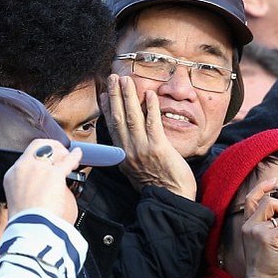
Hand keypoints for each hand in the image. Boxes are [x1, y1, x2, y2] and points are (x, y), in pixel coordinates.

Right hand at [3, 139, 81, 224]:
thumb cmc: (26, 219)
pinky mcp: (54, 174)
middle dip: (52, 147)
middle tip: (61, 154)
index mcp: (12, 175)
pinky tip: (78, 154)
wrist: (30, 225)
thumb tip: (42, 190)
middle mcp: (23, 168)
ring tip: (71, 159)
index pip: (26, 157)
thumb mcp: (17, 200)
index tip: (47, 160)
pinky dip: (74, 156)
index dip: (40, 157)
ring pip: (54, 151)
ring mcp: (39, 168)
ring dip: (64, 153)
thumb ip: (28, 190)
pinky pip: (67, 160)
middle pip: (39, 147)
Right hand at [101, 74, 196, 198]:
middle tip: (113, 78)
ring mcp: (142, 149)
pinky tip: (149, 94)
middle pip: (119, 118)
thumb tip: (129, 144)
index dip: (108, 108)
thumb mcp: (138, 172)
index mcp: (123, 156)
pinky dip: (150, 108)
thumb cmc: (160, 188)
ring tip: (126, 80)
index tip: (106, 94)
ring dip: (128, 96)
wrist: (172, 199)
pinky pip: (152, 123)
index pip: (112, 127)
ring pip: (132, 117)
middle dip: (115, 96)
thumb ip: (131, 156)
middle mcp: (129, 151)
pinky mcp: (158, 148)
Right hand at [239, 179, 277, 277]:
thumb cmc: (264, 263)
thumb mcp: (262, 240)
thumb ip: (269, 226)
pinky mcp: (266, 236)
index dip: (263, 187)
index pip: (252, 198)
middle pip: (271, 201)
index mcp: (248, 224)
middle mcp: (250, 224)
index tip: (274, 181)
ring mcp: (257, 230)